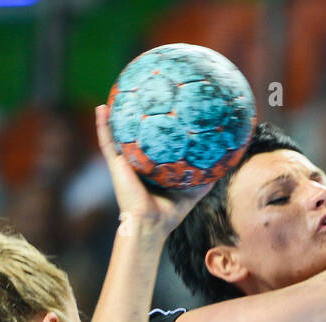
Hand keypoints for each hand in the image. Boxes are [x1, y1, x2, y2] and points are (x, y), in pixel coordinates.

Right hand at [94, 105, 211, 236]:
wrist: (151, 224)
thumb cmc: (170, 212)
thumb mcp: (193, 190)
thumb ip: (205, 176)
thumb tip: (224, 161)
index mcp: (152, 167)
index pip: (155, 143)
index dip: (158, 126)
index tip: (164, 107)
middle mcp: (137, 162)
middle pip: (136, 135)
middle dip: (137, 116)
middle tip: (141, 95)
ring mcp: (124, 162)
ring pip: (117, 134)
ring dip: (115, 115)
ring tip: (116, 94)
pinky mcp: (115, 164)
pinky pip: (106, 141)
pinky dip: (102, 125)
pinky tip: (101, 107)